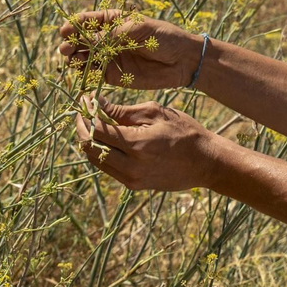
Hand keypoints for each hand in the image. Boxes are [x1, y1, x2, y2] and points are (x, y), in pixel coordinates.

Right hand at [58, 9, 201, 89]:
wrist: (183, 60)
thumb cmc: (164, 37)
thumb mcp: (139, 30)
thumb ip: (113, 35)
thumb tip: (87, 39)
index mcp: (113, 21)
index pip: (87, 21)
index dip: (74, 25)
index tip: (65, 30)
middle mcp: (108, 39)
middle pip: (81, 40)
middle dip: (70, 43)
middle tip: (65, 49)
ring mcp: (109, 57)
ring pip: (84, 57)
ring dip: (74, 58)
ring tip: (71, 60)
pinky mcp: (113, 75)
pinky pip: (94, 74)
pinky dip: (85, 73)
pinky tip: (81, 72)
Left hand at [75, 97, 219, 191]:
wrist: (205, 162)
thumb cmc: (184, 131)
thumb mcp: (155, 113)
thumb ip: (123, 111)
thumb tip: (97, 104)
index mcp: (137, 145)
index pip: (97, 130)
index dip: (87, 115)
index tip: (85, 101)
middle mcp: (130, 166)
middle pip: (90, 148)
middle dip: (81, 129)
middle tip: (82, 113)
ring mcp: (131, 179)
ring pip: (96, 161)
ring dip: (89, 142)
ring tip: (90, 124)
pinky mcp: (134, 185)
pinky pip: (108, 169)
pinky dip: (101, 153)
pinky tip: (105, 139)